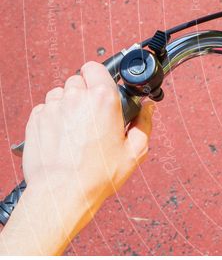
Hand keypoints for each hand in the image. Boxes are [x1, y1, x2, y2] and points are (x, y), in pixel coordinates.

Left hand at [0, 61, 152, 254]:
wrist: (62, 193)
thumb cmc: (98, 174)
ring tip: (75, 125)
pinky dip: (52, 116)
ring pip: (60, 93)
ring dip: (67, 103)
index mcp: (104, 99)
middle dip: (85, 92)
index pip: (95, 66)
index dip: (99, 76)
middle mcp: (77, 98)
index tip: (102, 88)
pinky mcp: (35, 120)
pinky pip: (45, 108)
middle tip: (92, 114)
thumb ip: (144, 124)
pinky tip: (61, 134)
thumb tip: (148, 109)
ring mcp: (53, 108)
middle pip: (77, 79)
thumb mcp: (135, 151)